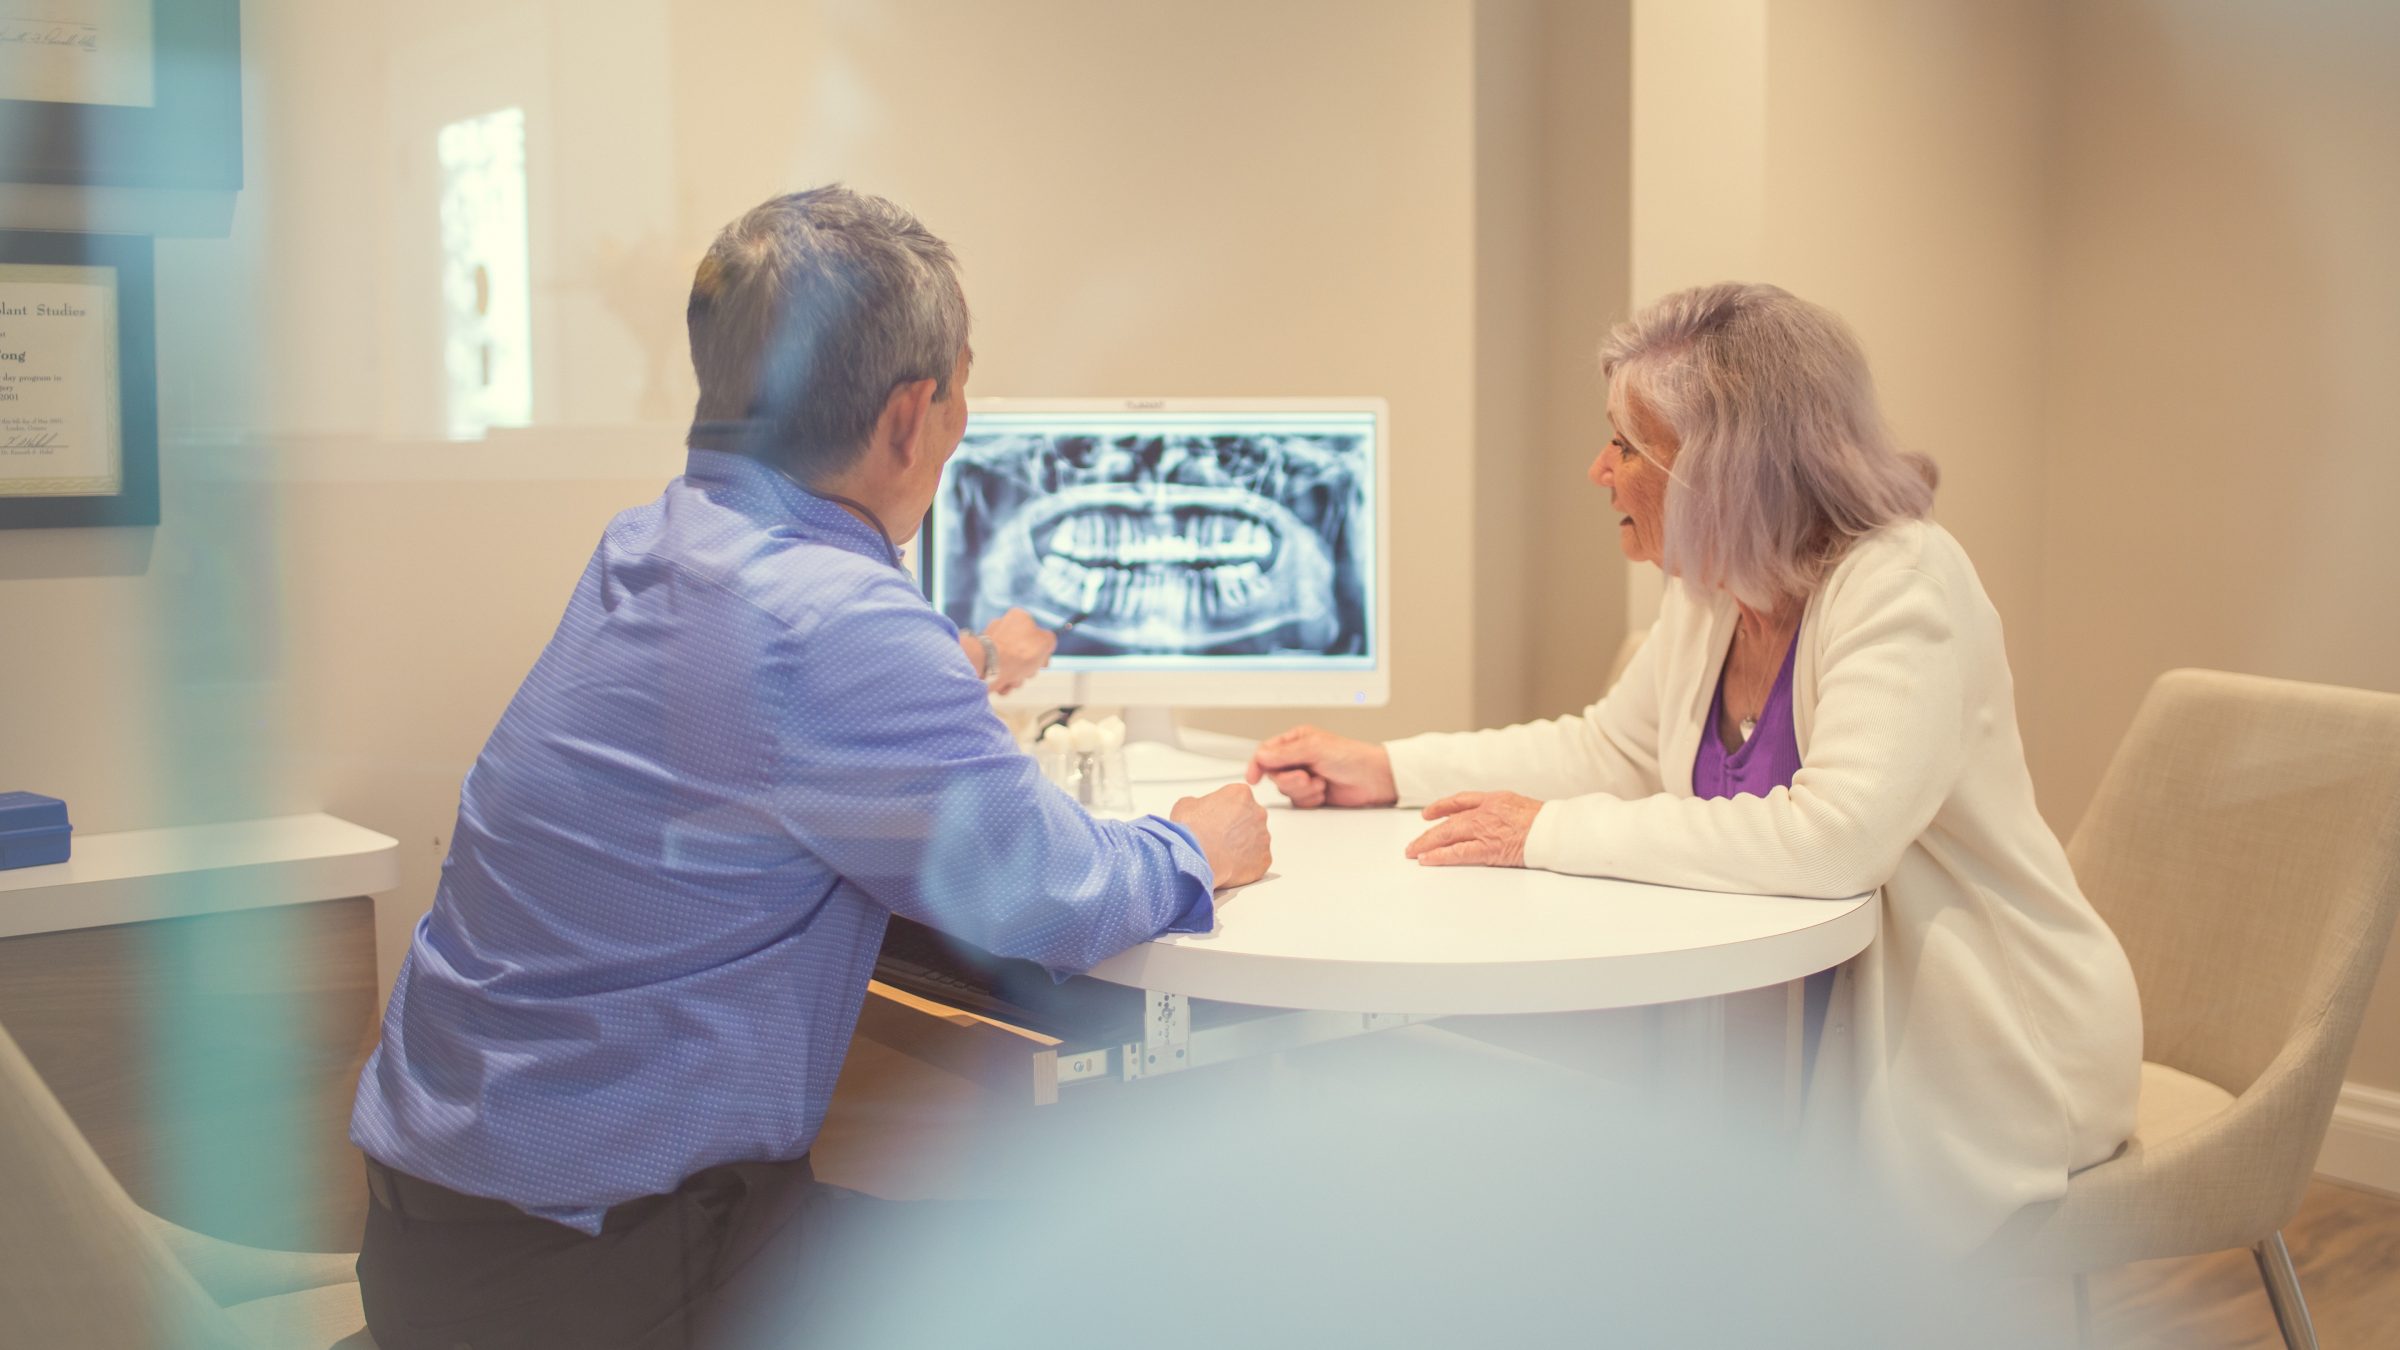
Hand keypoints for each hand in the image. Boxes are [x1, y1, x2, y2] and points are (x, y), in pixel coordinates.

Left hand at [980, 608, 1056, 693]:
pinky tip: (1004, 684)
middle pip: (1024, 653)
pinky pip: (999, 672)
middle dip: (1028, 668)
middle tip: (1027, 671)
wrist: (988, 665)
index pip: (1036, 634)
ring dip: (1017, 677)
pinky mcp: (981, 659)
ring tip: (1013, 679)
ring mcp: (990, 644)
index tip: (1043, 662)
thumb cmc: (1019, 652)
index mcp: (1018, 617)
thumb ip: (1050, 640)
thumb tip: (1046, 644)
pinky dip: (1003, 681)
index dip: (1042, 651)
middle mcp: (1002, 627)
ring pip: (1012, 665)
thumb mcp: (1046, 641)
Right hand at [1169, 783, 1272, 889]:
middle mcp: (1258, 812)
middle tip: (1219, 838)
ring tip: (1222, 853)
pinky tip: (1230, 865)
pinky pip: (1258, 860)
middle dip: (1237, 827)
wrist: (1196, 857)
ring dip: (1243, 845)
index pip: (1239, 799)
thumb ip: (1200, 802)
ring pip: (1256, 840)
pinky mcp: (1264, 859)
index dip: (1225, 810)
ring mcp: (1264, 837)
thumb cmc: (1191, 831)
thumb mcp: (1186, 804)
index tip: (1216, 820)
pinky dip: (1247, 864)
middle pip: (1250, 819)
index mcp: (1241, 794)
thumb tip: (1199, 809)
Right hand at [1244, 725, 1397, 809]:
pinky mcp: (1313, 793)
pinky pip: (1298, 801)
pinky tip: (1324, 792)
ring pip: (1286, 790)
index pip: (1266, 752)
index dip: (1257, 764)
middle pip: (1274, 774)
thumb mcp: (1314, 748)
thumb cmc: (1351, 756)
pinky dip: (1310, 799)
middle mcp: (1298, 758)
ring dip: (1302, 790)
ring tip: (1320, 783)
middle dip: (1290, 780)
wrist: (1373, 778)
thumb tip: (1260, 756)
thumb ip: (1284, 753)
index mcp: (1296, 740)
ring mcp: (1305, 777)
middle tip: (1305, 776)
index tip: (1253, 778)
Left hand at [1403, 791, 1544, 867]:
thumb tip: (1494, 820)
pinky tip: (1427, 860)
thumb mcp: (1520, 806)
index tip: (1428, 814)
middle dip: (1428, 834)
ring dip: (1427, 845)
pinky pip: (1458, 853)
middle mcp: (1485, 812)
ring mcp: (1485, 830)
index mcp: (1494, 799)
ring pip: (1448, 836)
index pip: (1460, 800)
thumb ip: (1502, 811)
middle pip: (1448, 822)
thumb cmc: (1546, 822)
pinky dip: (1440, 856)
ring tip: (1413, 853)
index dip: (1441, 806)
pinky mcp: (1488, 849)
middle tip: (1413, 844)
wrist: (1556, 830)